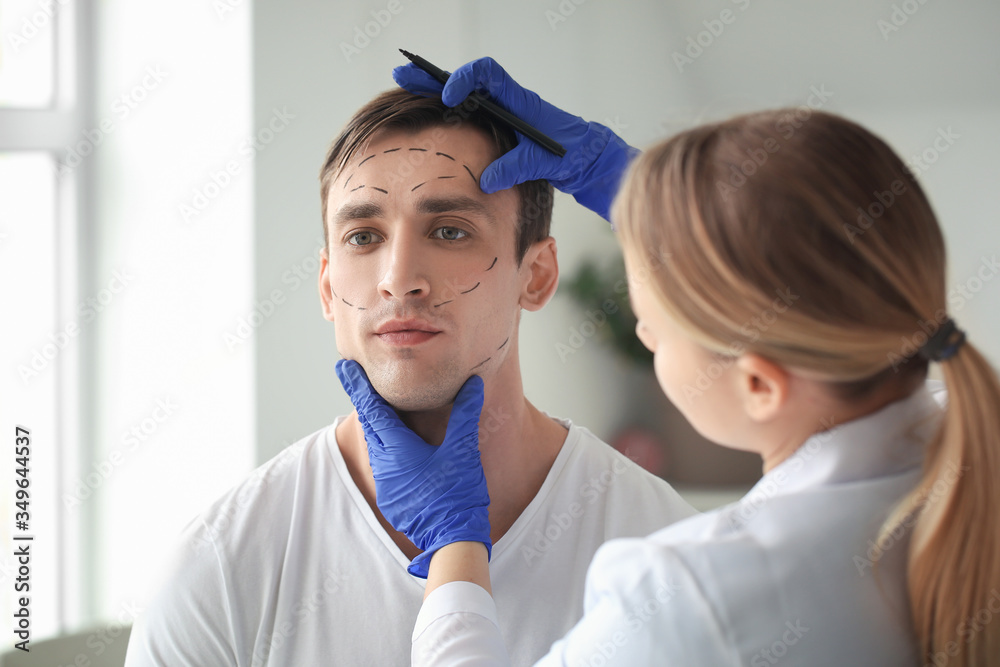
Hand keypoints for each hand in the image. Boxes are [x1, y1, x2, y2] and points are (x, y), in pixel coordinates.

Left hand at [335, 359, 490, 577]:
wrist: (451, 539)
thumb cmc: (457, 495)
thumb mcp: (463, 450)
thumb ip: (465, 414)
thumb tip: (473, 384)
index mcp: (397, 448)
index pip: (372, 408)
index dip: (358, 385)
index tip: (343, 366)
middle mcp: (384, 464)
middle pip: (369, 424)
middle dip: (364, 400)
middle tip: (356, 377)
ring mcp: (386, 483)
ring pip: (376, 445)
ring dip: (376, 424)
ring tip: (377, 406)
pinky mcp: (392, 497)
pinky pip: (383, 463)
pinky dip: (386, 446)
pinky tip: (397, 444)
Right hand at [393, 56, 639, 220]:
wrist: (586, 159)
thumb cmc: (572, 154)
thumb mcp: (544, 162)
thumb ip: (516, 167)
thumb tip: (485, 180)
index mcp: (520, 102)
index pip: (488, 75)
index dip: (465, 80)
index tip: (449, 97)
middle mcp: (507, 102)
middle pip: (465, 81)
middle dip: (432, 77)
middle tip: (402, 73)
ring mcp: (501, 114)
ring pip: (462, 96)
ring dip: (432, 91)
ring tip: (403, 86)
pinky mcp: (498, 129)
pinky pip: (467, 114)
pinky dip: (444, 112)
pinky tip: (425, 115)